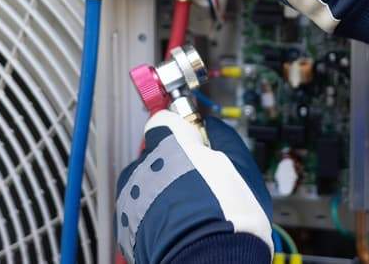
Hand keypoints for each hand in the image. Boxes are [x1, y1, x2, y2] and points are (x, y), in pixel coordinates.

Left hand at [115, 111, 271, 263]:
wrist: (209, 263)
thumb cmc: (230, 219)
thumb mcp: (242, 168)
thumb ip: (224, 139)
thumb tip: (213, 127)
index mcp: (173, 144)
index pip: (165, 120)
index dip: (181, 131)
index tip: (194, 141)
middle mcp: (146, 164)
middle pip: (157, 154)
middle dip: (174, 166)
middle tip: (200, 186)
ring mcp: (132, 194)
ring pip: (147, 182)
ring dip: (162, 191)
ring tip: (189, 213)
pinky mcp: (125, 223)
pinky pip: (139, 209)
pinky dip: (153, 216)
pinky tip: (177, 229)